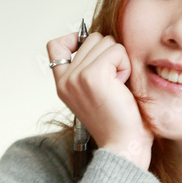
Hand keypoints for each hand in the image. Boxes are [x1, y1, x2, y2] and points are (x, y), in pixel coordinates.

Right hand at [47, 31, 152, 169]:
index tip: (93, 55)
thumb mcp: (94, 92)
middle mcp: (65, 80)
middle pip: (91, 39)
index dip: (74, 40)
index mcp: (62, 84)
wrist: (122, 144)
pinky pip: (116, 50)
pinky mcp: (93, 75)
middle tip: (112, 82)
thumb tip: (101, 40)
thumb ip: (88, 68)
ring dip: (119, 60)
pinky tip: (122, 86)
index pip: (55, 46)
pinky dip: (125, 65)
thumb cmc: (117, 121)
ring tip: (117, 85)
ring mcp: (76, 77)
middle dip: (109, 55)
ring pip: (105, 41)